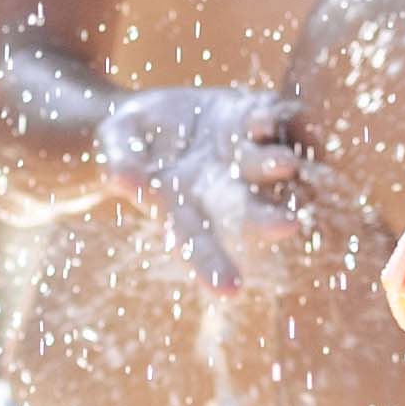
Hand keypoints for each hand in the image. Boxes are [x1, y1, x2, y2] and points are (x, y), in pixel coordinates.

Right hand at [93, 85, 315, 293]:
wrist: (153, 115)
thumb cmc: (126, 143)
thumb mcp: (115, 148)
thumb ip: (121, 162)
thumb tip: (122, 178)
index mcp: (185, 206)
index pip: (197, 242)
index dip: (212, 265)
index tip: (231, 290)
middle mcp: (222, 187)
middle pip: (247, 209)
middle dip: (266, 219)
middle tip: (288, 224)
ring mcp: (241, 152)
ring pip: (266, 162)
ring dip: (275, 163)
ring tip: (286, 162)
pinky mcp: (249, 116)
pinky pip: (268, 117)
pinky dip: (272, 117)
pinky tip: (271, 116)